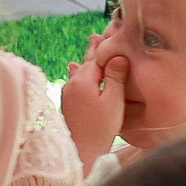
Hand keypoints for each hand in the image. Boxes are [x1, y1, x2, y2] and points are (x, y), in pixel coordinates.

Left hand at [60, 32, 129, 168]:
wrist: (80, 154)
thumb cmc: (100, 129)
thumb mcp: (113, 101)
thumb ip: (115, 77)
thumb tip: (117, 56)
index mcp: (84, 81)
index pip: (97, 57)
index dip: (104, 45)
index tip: (107, 31)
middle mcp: (72, 84)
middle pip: (86, 63)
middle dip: (94, 49)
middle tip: (97, 35)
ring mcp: (68, 95)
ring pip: (80, 72)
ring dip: (88, 60)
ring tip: (91, 45)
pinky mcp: (69, 105)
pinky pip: (76, 82)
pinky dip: (81, 73)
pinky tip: (74, 69)